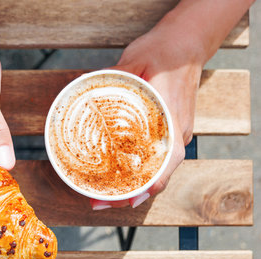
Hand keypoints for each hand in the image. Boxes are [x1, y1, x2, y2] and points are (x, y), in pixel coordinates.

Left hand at [91, 26, 202, 209]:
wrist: (187, 43)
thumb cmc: (165, 51)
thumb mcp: (137, 59)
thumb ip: (114, 73)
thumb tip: (82, 82)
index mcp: (173, 122)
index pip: (166, 164)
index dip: (147, 186)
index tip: (126, 200)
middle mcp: (177, 135)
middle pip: (157, 176)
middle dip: (129, 195)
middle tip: (97, 202)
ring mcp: (175, 135)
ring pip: (155, 171)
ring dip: (131, 187)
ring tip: (101, 197)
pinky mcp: (168, 132)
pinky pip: (154, 160)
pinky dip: (137, 173)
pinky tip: (117, 177)